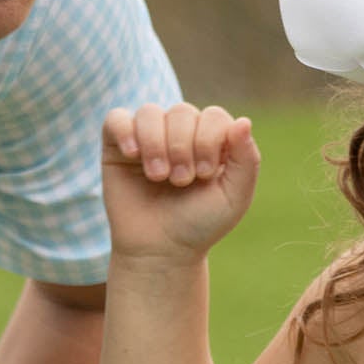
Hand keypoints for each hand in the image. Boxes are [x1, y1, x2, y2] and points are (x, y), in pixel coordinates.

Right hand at [101, 101, 260, 264]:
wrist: (160, 251)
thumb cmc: (199, 225)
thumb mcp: (234, 197)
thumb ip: (247, 160)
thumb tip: (244, 121)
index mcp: (210, 140)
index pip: (213, 116)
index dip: (208, 140)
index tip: (203, 175)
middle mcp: (179, 133)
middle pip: (181, 112)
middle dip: (182, 147)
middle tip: (180, 181)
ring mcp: (147, 138)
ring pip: (149, 112)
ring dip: (156, 144)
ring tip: (158, 176)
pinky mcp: (117, 147)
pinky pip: (116, 119)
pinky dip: (125, 131)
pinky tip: (133, 155)